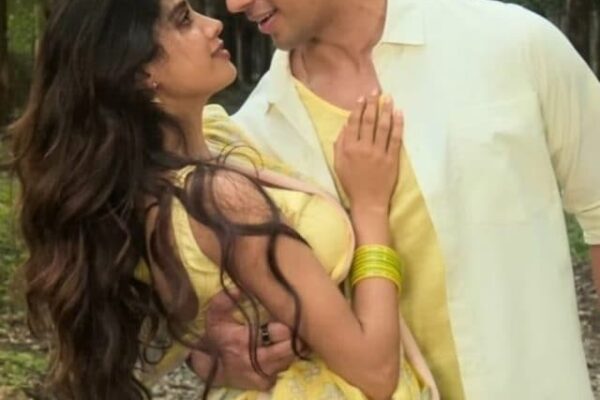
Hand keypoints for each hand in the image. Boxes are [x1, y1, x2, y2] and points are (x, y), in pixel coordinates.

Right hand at [187, 289, 295, 390]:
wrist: (211, 367)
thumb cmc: (218, 337)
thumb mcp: (215, 315)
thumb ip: (224, 299)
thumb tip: (238, 289)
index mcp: (243, 340)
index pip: (279, 333)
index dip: (285, 325)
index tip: (284, 318)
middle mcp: (255, 361)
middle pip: (290, 349)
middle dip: (293, 337)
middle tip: (292, 328)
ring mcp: (262, 374)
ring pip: (290, 360)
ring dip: (290, 348)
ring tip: (287, 337)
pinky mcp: (265, 383)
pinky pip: (285, 370)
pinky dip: (285, 360)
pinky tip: (280, 350)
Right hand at [334, 91, 403, 214]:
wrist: (367, 201)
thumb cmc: (351, 183)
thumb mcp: (338, 164)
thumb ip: (339, 144)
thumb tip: (345, 126)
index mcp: (349, 149)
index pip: (354, 123)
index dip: (358, 109)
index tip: (362, 98)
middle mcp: (364, 148)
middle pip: (369, 121)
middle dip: (372, 104)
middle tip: (376, 92)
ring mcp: (379, 153)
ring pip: (383, 127)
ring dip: (386, 110)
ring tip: (388, 98)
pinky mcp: (392, 159)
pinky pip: (396, 139)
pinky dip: (398, 125)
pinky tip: (399, 114)